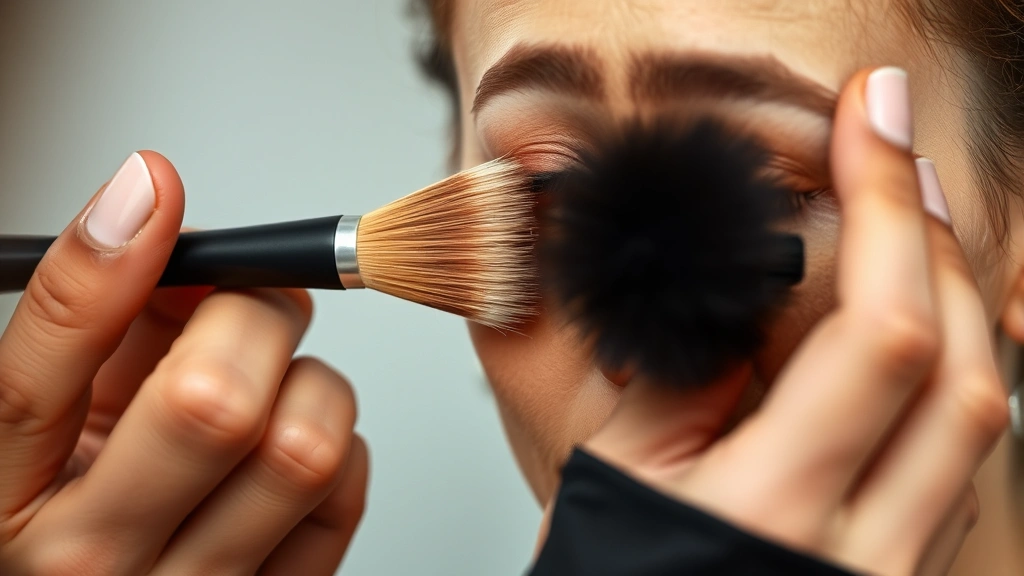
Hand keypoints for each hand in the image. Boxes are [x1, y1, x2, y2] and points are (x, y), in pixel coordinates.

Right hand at [0, 152, 368, 574]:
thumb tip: (172, 227)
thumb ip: (105, 323)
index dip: (104, 265)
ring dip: (310, 382)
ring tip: (277, 381)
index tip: (151, 189)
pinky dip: (340, 437)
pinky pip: (348, 488)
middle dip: (252, 317)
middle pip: (215, 407)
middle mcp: (99, 561)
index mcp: (10, 500)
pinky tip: (291, 437)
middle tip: (253, 304)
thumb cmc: (86, 500)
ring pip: (304, 448)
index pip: (36, 382)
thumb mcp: (59, 410)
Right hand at [579, 68, 1008, 574]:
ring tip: (901, 231)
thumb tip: (748, 280)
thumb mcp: (614, 473)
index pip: (877, 339)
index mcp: (768, 514)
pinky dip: (947, 377)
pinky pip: (962, 464)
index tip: (866, 121)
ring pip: (982, 418)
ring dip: (952, 304)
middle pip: (963, 370)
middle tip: (888, 160)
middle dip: (936, 239)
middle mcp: (862, 556)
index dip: (885, 209)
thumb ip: (689, 375)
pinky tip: (908, 334)